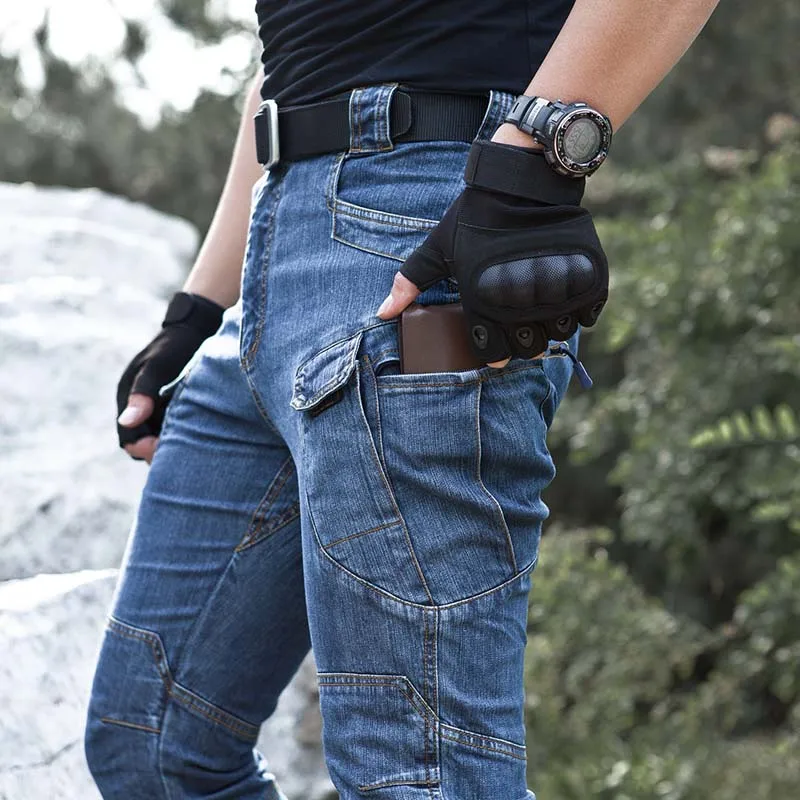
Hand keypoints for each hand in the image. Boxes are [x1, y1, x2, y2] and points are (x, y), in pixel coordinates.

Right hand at [116, 292, 223, 462]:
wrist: (198, 327)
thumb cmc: (178, 345)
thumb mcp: (160, 366)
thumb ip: (144, 392)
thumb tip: (127, 421)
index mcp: (128, 395)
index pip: (130, 440)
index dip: (147, 450)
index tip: (169, 451)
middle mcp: (138, 403)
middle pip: (144, 443)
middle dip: (162, 451)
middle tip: (189, 451)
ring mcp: (154, 405)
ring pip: (159, 437)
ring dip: (174, 443)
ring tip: (198, 442)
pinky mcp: (171, 404)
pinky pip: (173, 428)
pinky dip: (183, 433)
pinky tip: (203, 432)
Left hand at [376, 139, 607, 368]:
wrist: (527, 179)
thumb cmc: (476, 214)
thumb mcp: (438, 246)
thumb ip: (410, 282)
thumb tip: (382, 313)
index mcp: (485, 304)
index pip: (492, 352)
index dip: (492, 349)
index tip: (493, 337)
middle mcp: (523, 306)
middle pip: (528, 350)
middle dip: (522, 342)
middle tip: (518, 321)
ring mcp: (559, 294)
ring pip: (558, 336)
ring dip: (550, 328)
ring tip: (540, 308)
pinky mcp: (589, 280)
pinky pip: (586, 318)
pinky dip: (578, 313)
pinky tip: (563, 295)